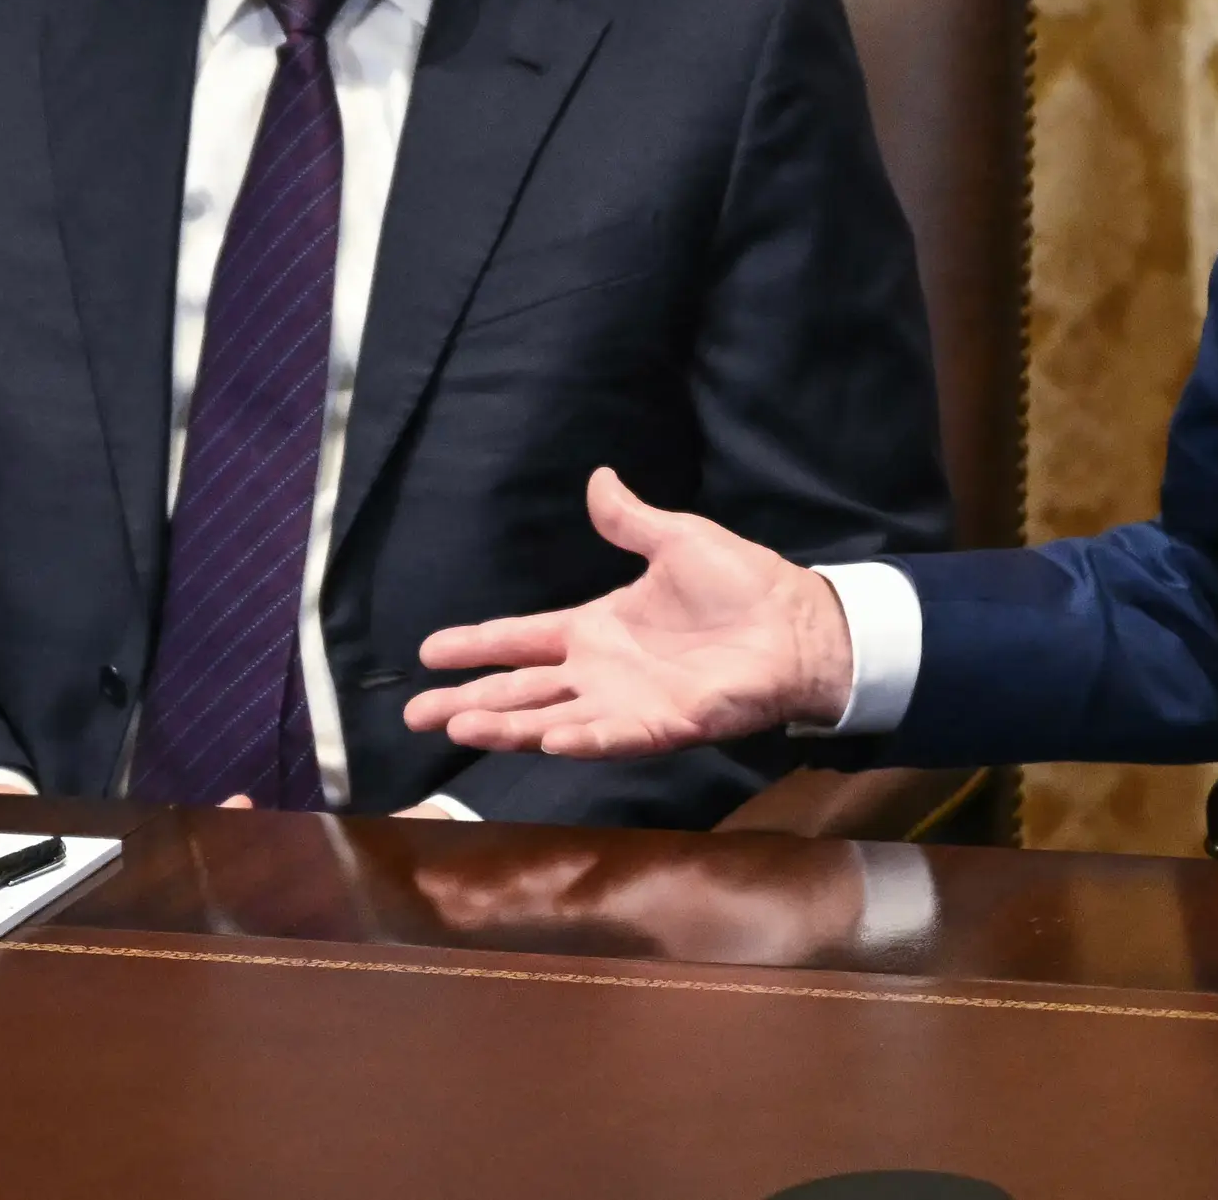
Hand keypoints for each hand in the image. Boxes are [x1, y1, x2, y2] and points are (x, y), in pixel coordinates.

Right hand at [405, 469, 851, 757]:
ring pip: (551, 718)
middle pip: (521, 689)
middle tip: (417, 714)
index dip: (477, 644)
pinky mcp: (664, 725)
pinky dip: (581, 739)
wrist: (800, 624)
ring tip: (459, 727)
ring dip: (507, 725)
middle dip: (468, 701)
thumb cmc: (743, 585)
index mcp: (598, 628)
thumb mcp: (676, 540)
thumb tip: (598, 480)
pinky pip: (614, 736)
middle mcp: (602, 673)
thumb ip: (630, 519)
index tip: (430, 651)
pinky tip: (547, 738)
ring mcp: (629, 704)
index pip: (523, 637)